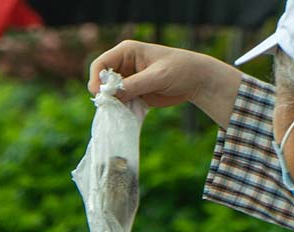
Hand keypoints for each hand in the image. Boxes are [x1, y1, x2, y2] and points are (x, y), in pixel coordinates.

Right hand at [86, 41, 241, 126]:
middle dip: (104, 94)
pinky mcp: (136, 95)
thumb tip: (113, 95)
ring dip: (113, 105)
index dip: (96, 79)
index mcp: (126, 52)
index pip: (101, 64)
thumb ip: (134, 85)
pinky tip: (128, 117)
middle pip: (102, 81)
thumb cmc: (180, 69)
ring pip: (111, 95)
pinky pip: (122, 104)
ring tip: (121, 113)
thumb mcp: (157, 76)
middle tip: (111, 107)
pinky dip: (122, 111)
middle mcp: (124, 66)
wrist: (197, 80)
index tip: (100, 94)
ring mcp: (129, 81)